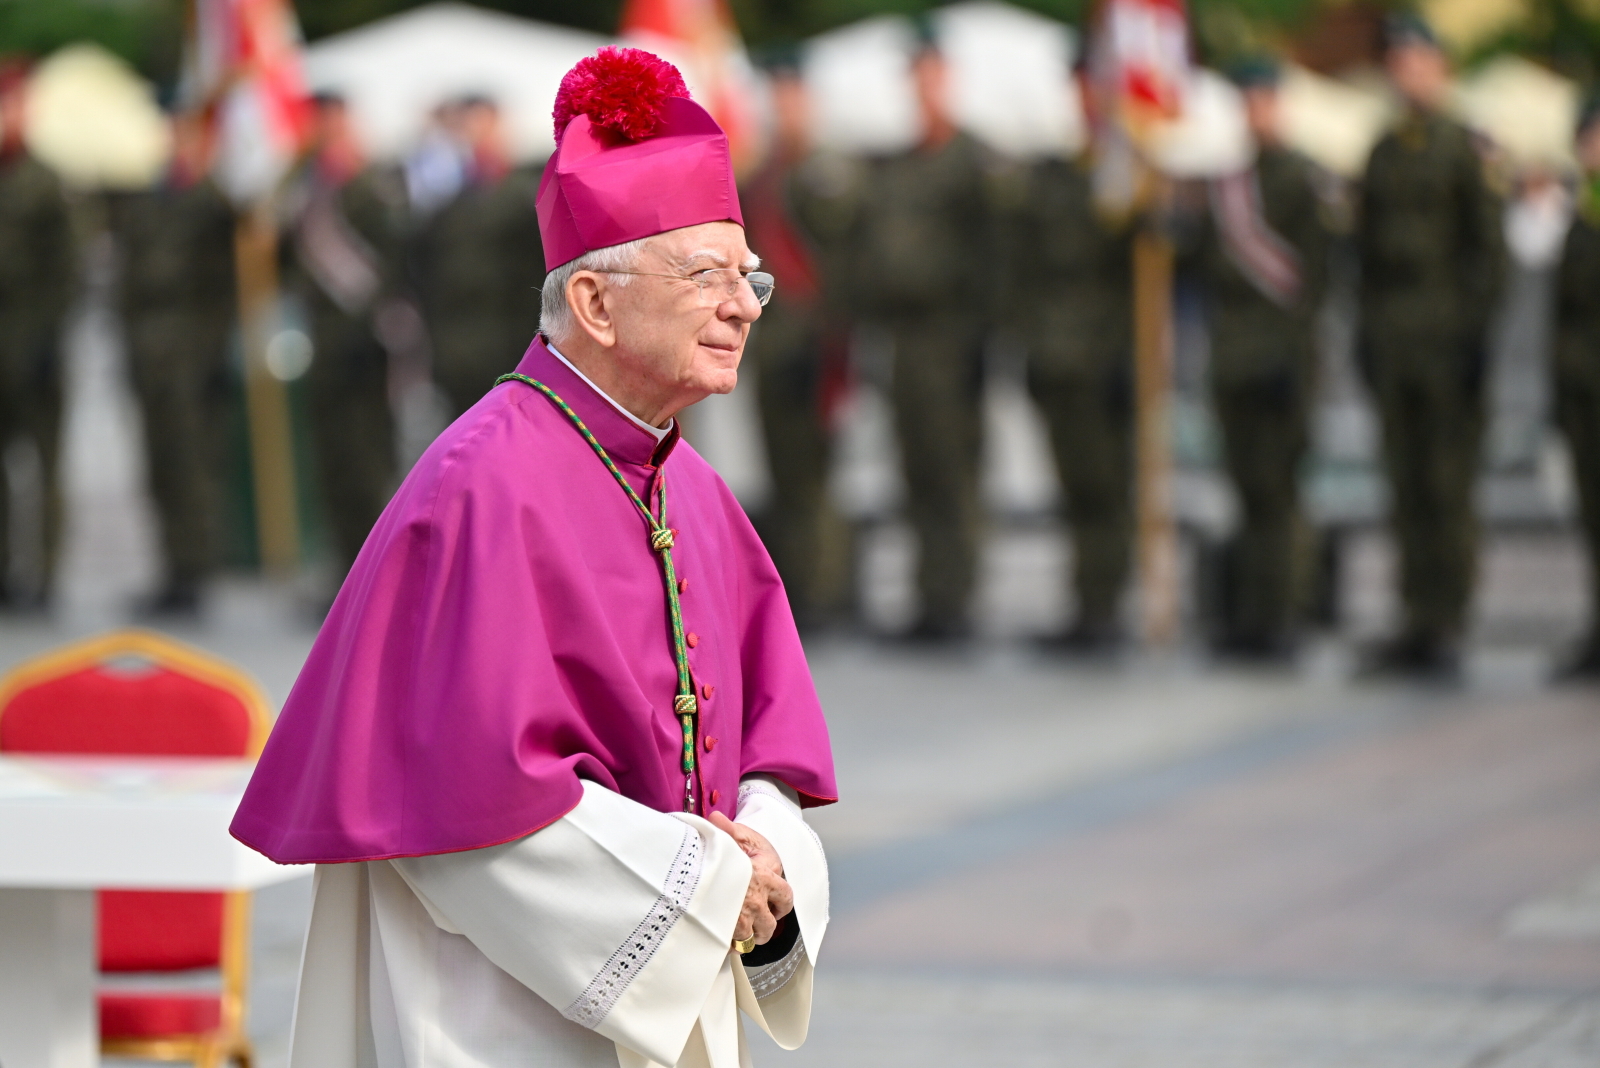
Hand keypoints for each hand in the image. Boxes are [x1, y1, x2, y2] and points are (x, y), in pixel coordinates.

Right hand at [710, 811, 792, 946]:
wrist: (692, 867)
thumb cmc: (714, 850)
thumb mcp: (727, 833)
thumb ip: (728, 830)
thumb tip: (717, 818)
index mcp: (764, 877)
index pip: (786, 896)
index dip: (782, 903)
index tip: (777, 906)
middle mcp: (756, 900)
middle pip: (769, 926)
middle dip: (764, 929)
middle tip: (756, 926)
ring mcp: (740, 918)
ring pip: (751, 939)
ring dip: (746, 938)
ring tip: (739, 933)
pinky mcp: (725, 930)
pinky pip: (731, 945)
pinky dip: (727, 944)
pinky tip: (721, 937)